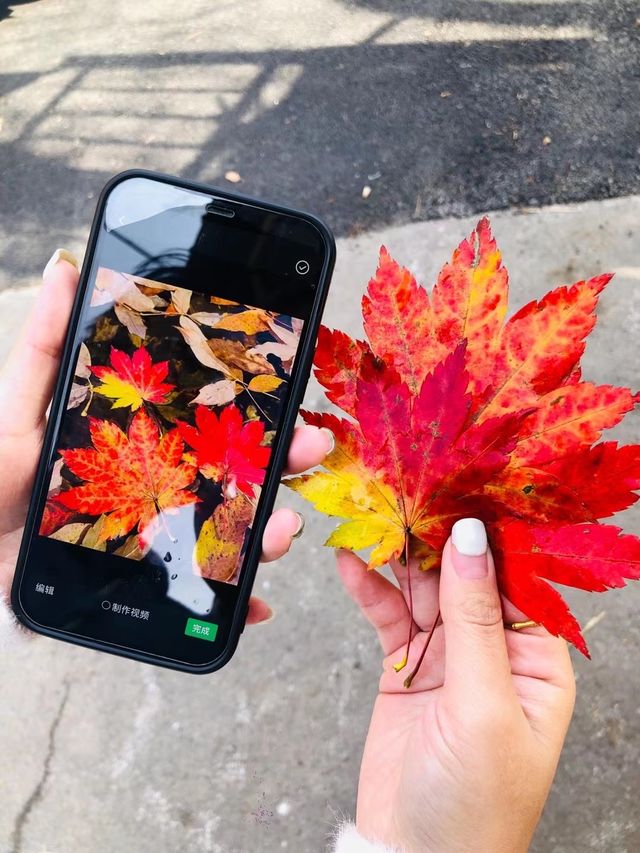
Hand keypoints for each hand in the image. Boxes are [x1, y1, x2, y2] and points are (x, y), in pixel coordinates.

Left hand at [0, 251, 331, 621]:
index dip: (259, 412)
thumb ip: (46, 347)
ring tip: (282, 531)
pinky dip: (236, 604)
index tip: (293, 395)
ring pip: (236, 533)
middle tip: (312, 446)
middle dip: (285, 461)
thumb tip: (65, 266)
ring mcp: (165, 536)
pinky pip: (206, 595)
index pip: (216, 423)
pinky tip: (255, 605)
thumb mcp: (20, 410)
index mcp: (148, 442)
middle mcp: (168, 487)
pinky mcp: (154, 583)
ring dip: (272, 532)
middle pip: (241, 474)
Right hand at [337, 517, 574, 852]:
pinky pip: (389, 615)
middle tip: (409, 493)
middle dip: (439, 537)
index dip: (492, 536)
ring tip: (376, 517)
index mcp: (536, 661)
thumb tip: (472, 540)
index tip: (464, 489)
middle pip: (467, 576)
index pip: (518, 580)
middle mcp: (494, 651)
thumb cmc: (473, 802)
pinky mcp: (405, 665)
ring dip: (401, 556)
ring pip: (426, 589)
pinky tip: (351, 563)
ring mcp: (447, 657)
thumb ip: (473, 618)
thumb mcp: (482, 703)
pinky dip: (370, 588)